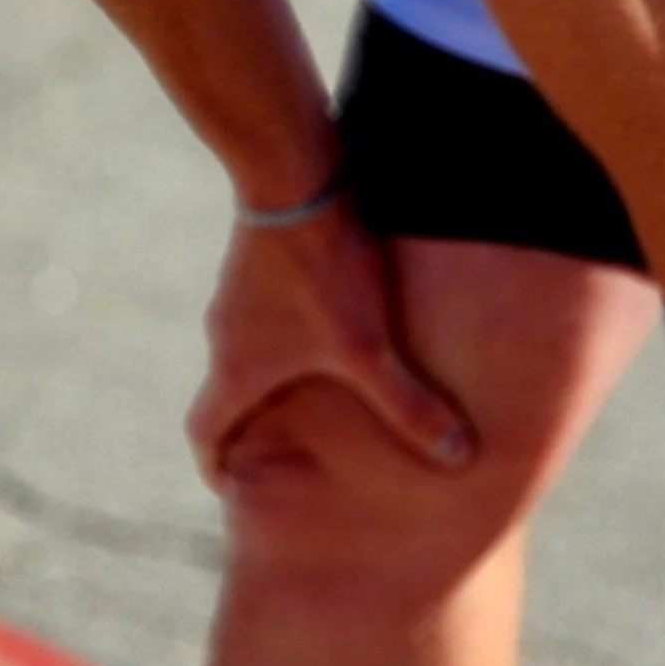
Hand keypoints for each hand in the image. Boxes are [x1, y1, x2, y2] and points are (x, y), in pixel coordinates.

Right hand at [187, 197, 474, 485]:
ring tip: (317, 392)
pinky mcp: (255, 261)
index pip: (206, 435)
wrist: (295, 177)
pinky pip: (262, 311)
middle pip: (225, 395)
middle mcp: (224, 335)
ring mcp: (236, 295)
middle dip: (251, 427)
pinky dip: (284, 333)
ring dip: (270, 375)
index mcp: (237, 369)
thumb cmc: (325, 269)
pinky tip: (330, 326)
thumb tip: (459, 456)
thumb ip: (409, 405)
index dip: (217, 468)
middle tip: (284, 450)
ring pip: (244, 349)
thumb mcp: (371, 346)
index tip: (234, 489)